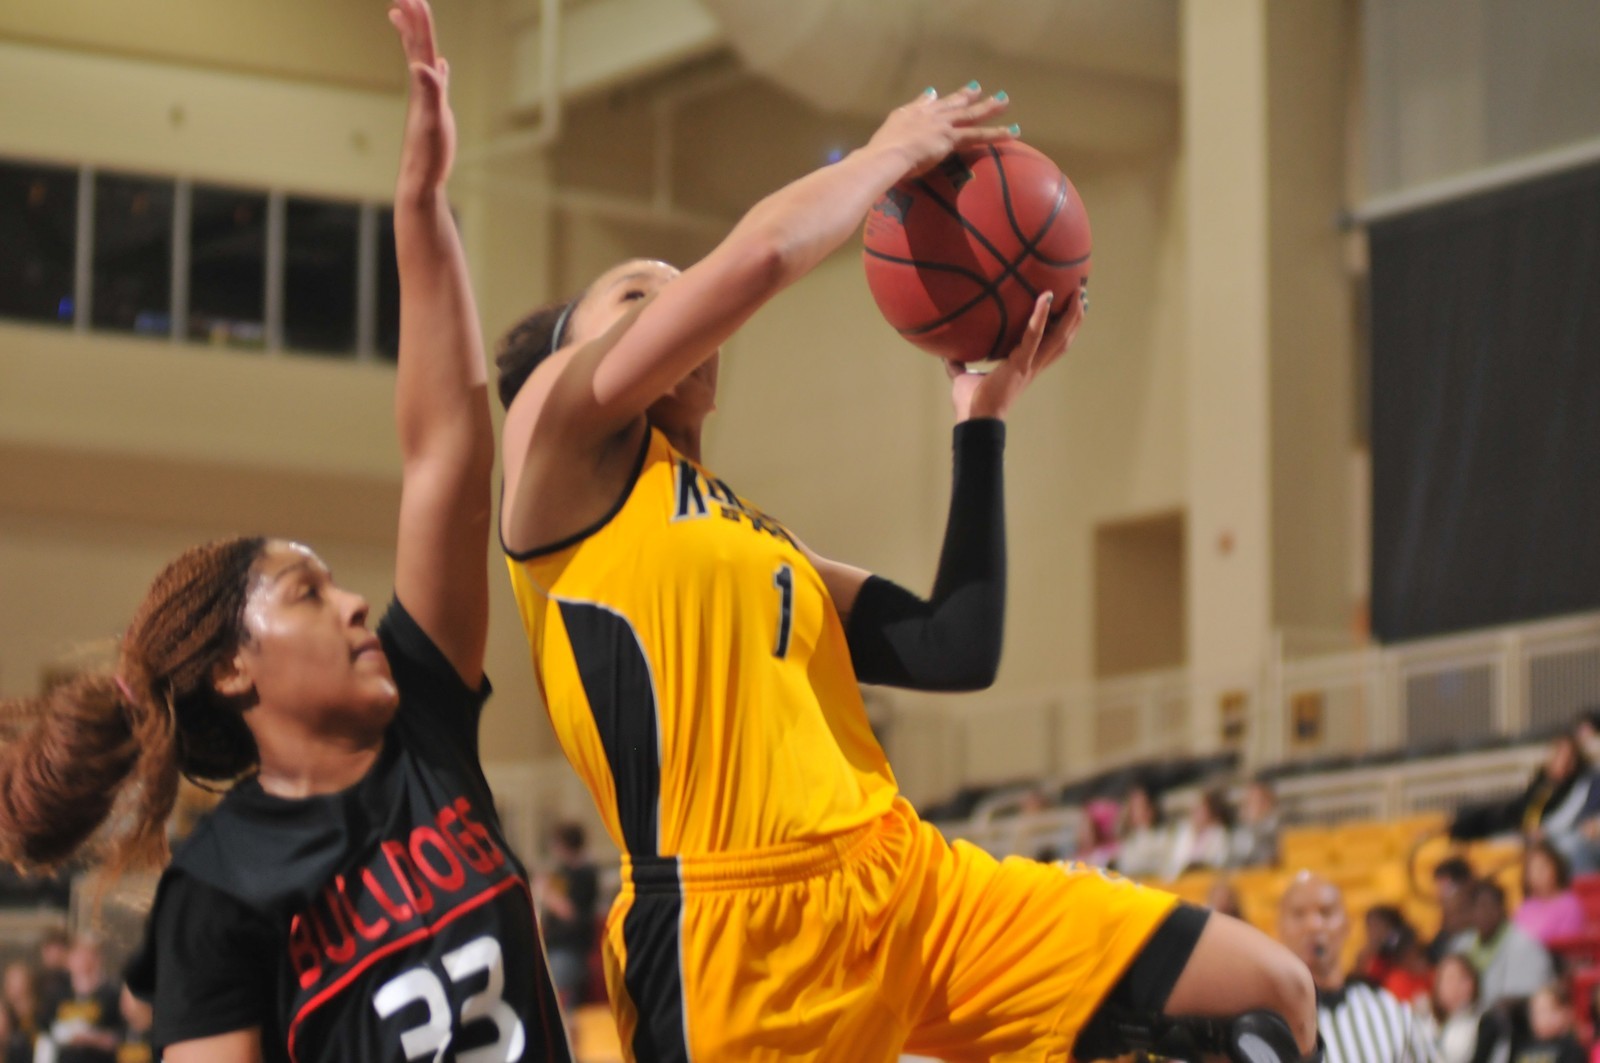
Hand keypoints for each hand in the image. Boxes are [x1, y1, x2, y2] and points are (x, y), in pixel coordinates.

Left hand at [390, 0, 454, 195]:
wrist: (421, 179)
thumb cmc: (426, 155)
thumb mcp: (431, 122)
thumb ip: (429, 93)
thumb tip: (421, 66)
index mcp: (423, 86)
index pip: (421, 46)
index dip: (418, 21)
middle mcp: (423, 88)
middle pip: (417, 46)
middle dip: (412, 19)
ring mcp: (429, 98)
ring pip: (423, 59)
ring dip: (417, 36)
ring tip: (408, 17)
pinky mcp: (436, 111)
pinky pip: (437, 81)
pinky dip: (438, 68)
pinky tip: (441, 64)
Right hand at [865, 84, 1014, 179]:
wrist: (887, 154)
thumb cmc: (883, 148)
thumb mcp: (893, 123)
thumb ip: (910, 110)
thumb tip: (926, 96)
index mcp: (913, 113)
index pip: (931, 103)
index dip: (942, 99)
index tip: (946, 94)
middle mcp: (931, 115)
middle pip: (954, 104)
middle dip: (968, 96)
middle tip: (981, 89)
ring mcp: (943, 125)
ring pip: (970, 116)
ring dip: (988, 108)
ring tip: (1004, 102)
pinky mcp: (952, 139)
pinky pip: (979, 135)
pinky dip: (997, 134)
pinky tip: (1012, 132)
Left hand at [946, 288, 1083, 420]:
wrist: (973, 420)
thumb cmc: (970, 404)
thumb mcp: (964, 378)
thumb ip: (959, 365)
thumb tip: (946, 354)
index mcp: (1024, 368)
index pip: (1050, 346)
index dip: (1062, 329)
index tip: (1070, 310)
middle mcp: (1033, 366)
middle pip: (1063, 340)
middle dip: (1075, 318)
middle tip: (1082, 295)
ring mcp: (1029, 365)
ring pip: (1058, 338)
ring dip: (1070, 315)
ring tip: (1078, 293)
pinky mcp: (1019, 364)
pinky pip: (1033, 336)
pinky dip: (1040, 317)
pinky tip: (1044, 297)